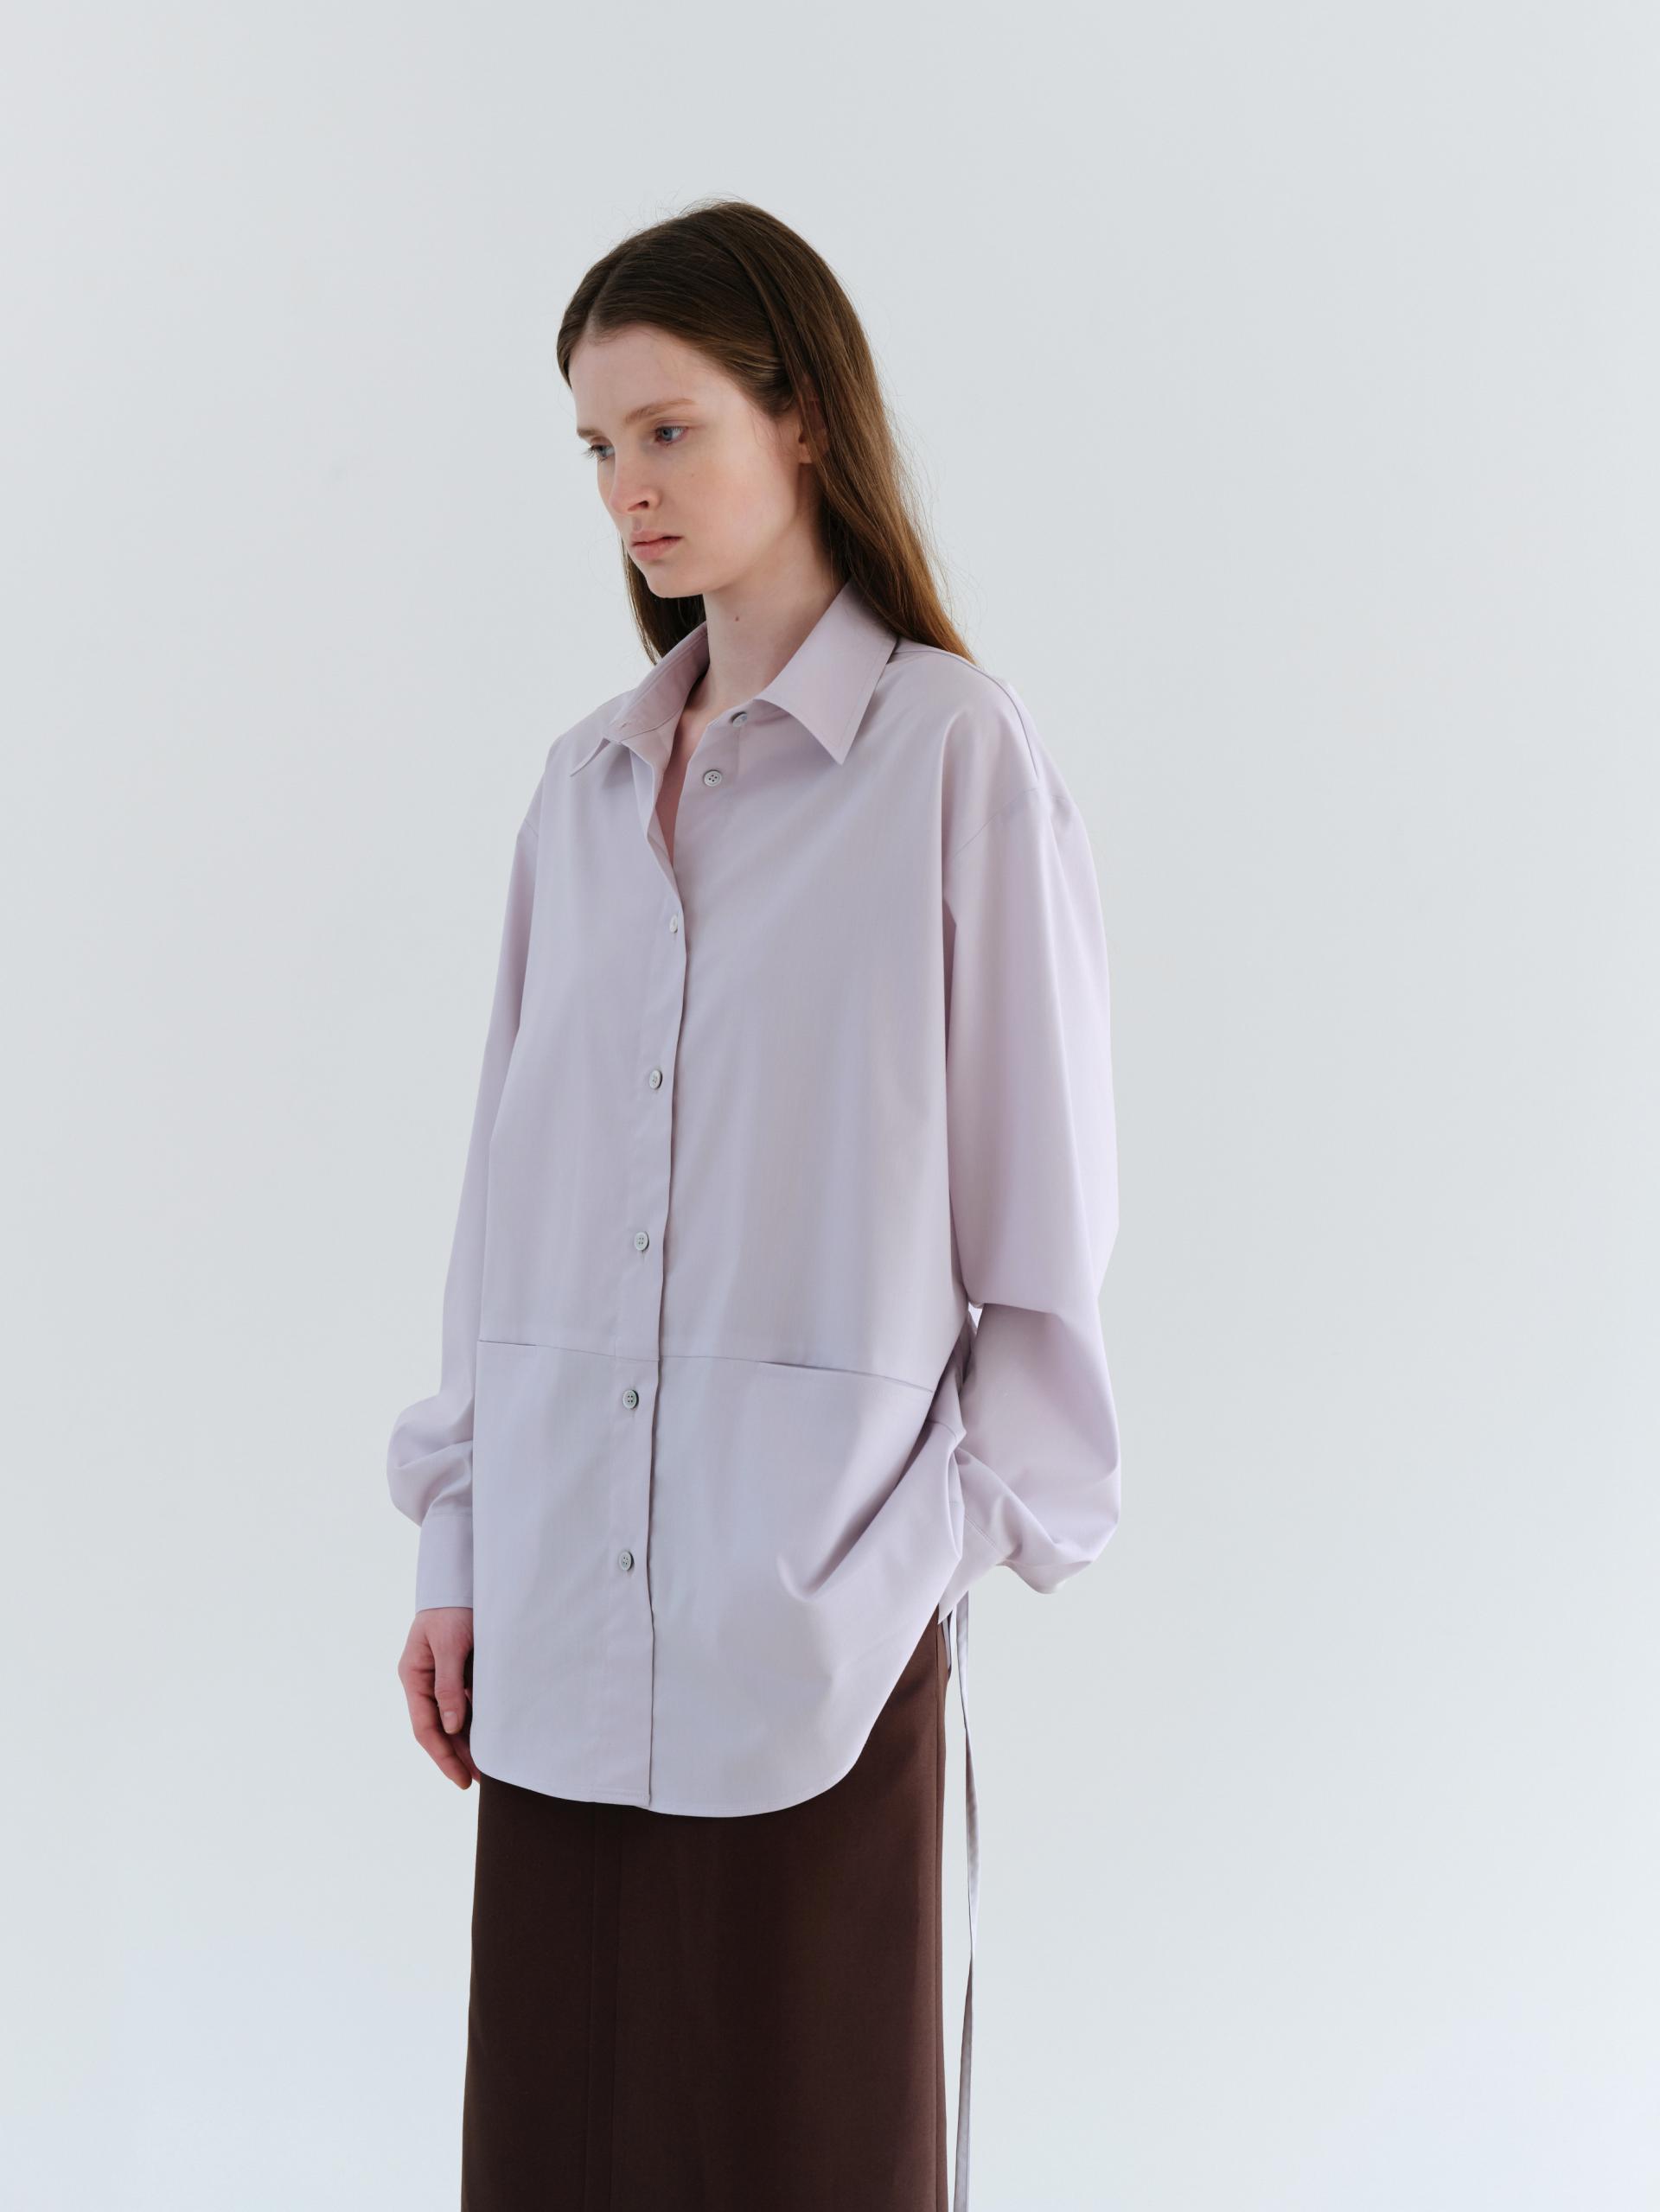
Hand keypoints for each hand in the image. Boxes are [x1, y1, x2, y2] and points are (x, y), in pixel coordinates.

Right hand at [398, 1607, 482, 1788]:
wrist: (462, 1579)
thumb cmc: (452, 1609)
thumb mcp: (450, 1644)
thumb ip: (449, 1685)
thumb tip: (450, 1727)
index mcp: (413, 1677)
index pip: (425, 1727)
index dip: (443, 1756)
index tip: (461, 1778)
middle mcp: (424, 1682)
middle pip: (438, 1729)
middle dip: (457, 1757)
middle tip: (479, 1782)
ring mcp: (440, 1678)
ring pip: (452, 1720)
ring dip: (467, 1743)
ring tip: (489, 1769)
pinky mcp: (458, 1672)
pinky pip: (465, 1704)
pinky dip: (476, 1722)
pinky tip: (493, 1737)